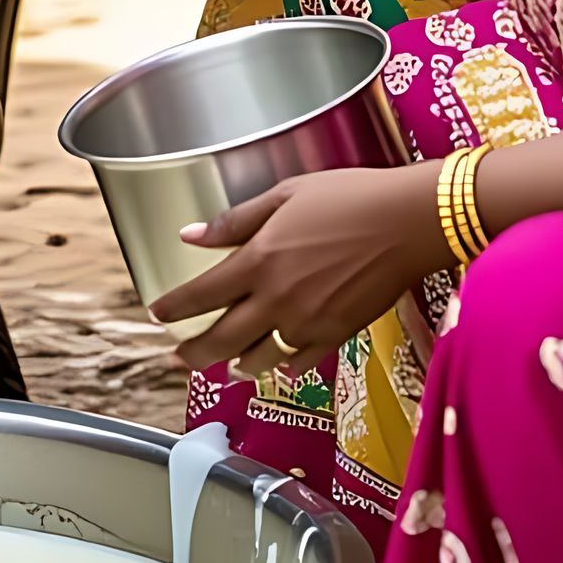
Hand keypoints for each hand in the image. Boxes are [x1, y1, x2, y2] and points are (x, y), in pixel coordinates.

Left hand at [149, 164, 446, 378]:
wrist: (405, 223)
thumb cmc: (348, 198)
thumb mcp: (284, 195)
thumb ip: (235, 220)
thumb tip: (191, 234)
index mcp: (259, 261)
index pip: (202, 294)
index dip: (174, 308)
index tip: (157, 314)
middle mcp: (277, 299)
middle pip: (222, 340)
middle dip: (194, 353)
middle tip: (178, 358)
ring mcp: (307, 323)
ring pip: (259, 360)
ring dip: (236, 365)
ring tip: (226, 366)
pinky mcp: (336, 336)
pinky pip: (299, 363)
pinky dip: (282, 366)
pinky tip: (277, 364)